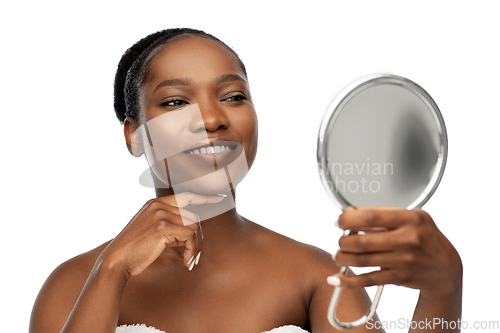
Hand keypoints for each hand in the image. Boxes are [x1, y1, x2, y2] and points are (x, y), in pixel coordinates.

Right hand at [98, 192, 224, 278]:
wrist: (116, 260)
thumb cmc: (135, 250)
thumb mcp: (153, 232)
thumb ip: (171, 227)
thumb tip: (193, 232)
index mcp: (155, 203)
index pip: (186, 196)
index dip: (204, 198)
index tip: (219, 198)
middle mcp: (158, 205)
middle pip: (193, 216)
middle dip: (198, 237)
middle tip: (194, 255)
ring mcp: (160, 214)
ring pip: (194, 225)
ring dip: (196, 246)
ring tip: (189, 260)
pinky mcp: (162, 228)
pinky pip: (190, 236)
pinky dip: (193, 250)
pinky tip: (186, 262)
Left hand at [329, 207, 461, 295]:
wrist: (445, 267)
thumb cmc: (424, 237)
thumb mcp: (412, 217)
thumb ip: (384, 214)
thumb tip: (350, 214)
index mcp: (409, 219)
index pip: (369, 216)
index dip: (348, 219)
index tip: (340, 221)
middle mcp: (407, 239)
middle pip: (362, 241)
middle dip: (343, 241)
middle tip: (341, 240)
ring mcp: (403, 260)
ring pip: (361, 260)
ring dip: (343, 258)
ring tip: (339, 255)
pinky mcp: (398, 277)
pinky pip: (368, 279)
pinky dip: (348, 280)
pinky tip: (336, 279)